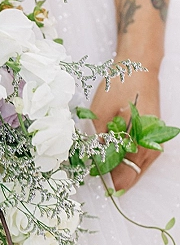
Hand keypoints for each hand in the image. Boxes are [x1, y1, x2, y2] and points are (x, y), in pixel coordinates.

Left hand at [90, 65, 160, 190]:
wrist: (139, 65)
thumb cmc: (121, 85)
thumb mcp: (101, 112)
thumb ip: (97, 140)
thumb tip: (91, 162)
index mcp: (141, 143)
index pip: (124, 177)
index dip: (105, 179)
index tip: (89, 175)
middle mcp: (153, 148)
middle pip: (131, 175)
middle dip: (111, 175)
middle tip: (90, 168)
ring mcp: (154, 143)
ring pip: (135, 168)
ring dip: (117, 167)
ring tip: (98, 158)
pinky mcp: (152, 137)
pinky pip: (138, 157)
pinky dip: (124, 157)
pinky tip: (110, 149)